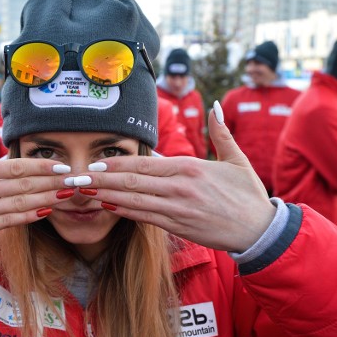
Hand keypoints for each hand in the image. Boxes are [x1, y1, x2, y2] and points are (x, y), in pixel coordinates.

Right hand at [0, 109, 69, 245]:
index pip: (15, 166)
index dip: (42, 165)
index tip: (62, 164)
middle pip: (25, 184)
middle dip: (54, 182)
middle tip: (77, 180)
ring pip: (21, 204)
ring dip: (48, 199)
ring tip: (69, 195)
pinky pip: (9, 222)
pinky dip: (29, 216)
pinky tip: (46, 211)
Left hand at [81, 103, 275, 252]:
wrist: (260, 231)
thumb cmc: (247, 194)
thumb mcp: (236, 159)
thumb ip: (220, 132)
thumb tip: (215, 105)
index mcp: (189, 168)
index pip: (143, 163)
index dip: (115, 163)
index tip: (94, 162)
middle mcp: (179, 188)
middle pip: (131, 181)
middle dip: (101, 179)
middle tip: (76, 177)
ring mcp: (176, 209)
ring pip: (133, 201)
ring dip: (105, 196)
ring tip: (83, 192)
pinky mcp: (177, 227)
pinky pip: (144, 218)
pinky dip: (123, 212)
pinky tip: (106, 207)